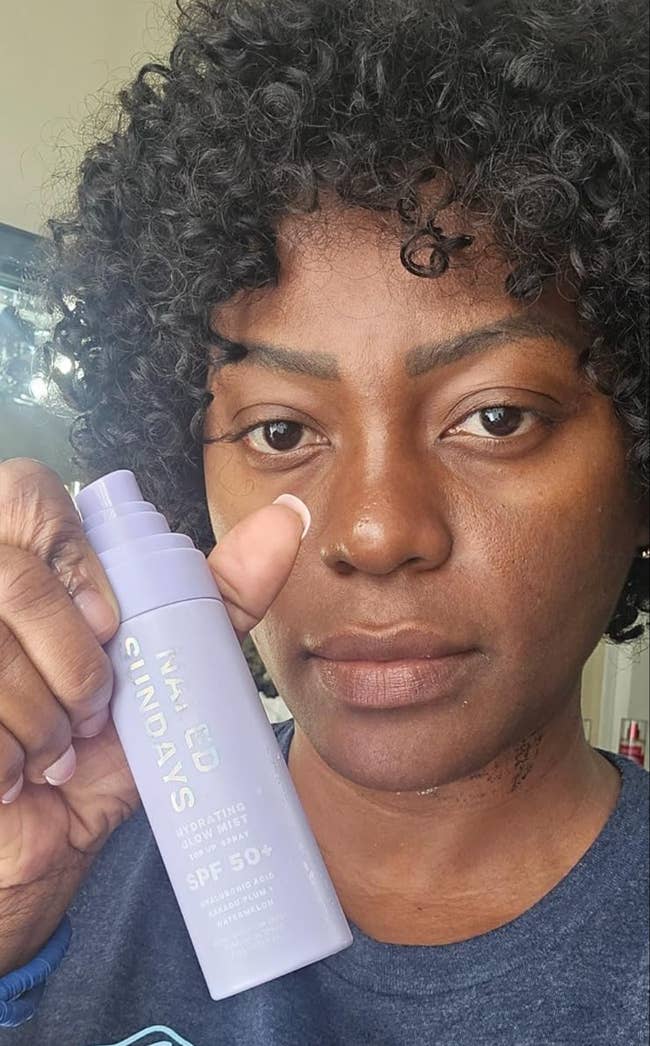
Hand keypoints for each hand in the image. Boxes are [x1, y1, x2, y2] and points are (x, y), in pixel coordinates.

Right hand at [0, 458, 306, 966]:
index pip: (26, 488)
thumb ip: (217, 596)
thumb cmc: (97, 754)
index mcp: (22, 561)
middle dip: (70, 653)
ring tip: (56, 746)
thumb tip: (288, 521)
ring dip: (44, 718)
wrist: (38, 852)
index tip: (110, 626)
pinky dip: (12, 756)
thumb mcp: (165, 670)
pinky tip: (15, 773)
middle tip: (91, 702)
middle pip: (12, 573)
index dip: (71, 552)